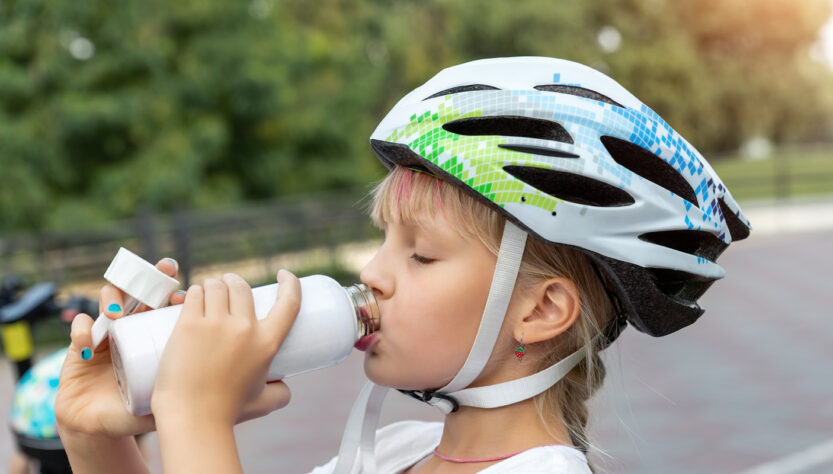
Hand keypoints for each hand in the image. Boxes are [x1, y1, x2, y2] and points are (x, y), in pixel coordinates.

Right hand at [55, 258, 184, 437]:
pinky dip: (82, 331)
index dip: (172, 295)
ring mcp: (106, 333)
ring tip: (116, 313)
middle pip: (139, 293)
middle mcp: (131, 328)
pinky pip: (80, 328)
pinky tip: (87, 345)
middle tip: (159, 274)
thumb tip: (212, 392)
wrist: (98, 426)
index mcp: (152, 336)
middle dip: (148, 277)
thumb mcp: (160, 400)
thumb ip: (181, 393)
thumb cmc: (134, 410)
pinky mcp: (80, 344)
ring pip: (109, 300)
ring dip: (112, 299)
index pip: (164, 307)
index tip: (183, 295)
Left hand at [150, 270, 300, 426]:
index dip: (291, 283)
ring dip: (212, 285)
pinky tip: (191, 296)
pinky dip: (192, 292)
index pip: (289, 302)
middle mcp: (244, 329)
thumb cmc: (227, 413)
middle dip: (234, 282)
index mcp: (267, 343)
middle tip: (226, 288)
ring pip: (216, 286)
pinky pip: (193, 294)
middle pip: (241, 287)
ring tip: (206, 295)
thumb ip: (280, 394)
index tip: (284, 275)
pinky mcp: (189, 325)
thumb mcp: (263, 403)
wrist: (192, 419)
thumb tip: (287, 386)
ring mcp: (215, 325)